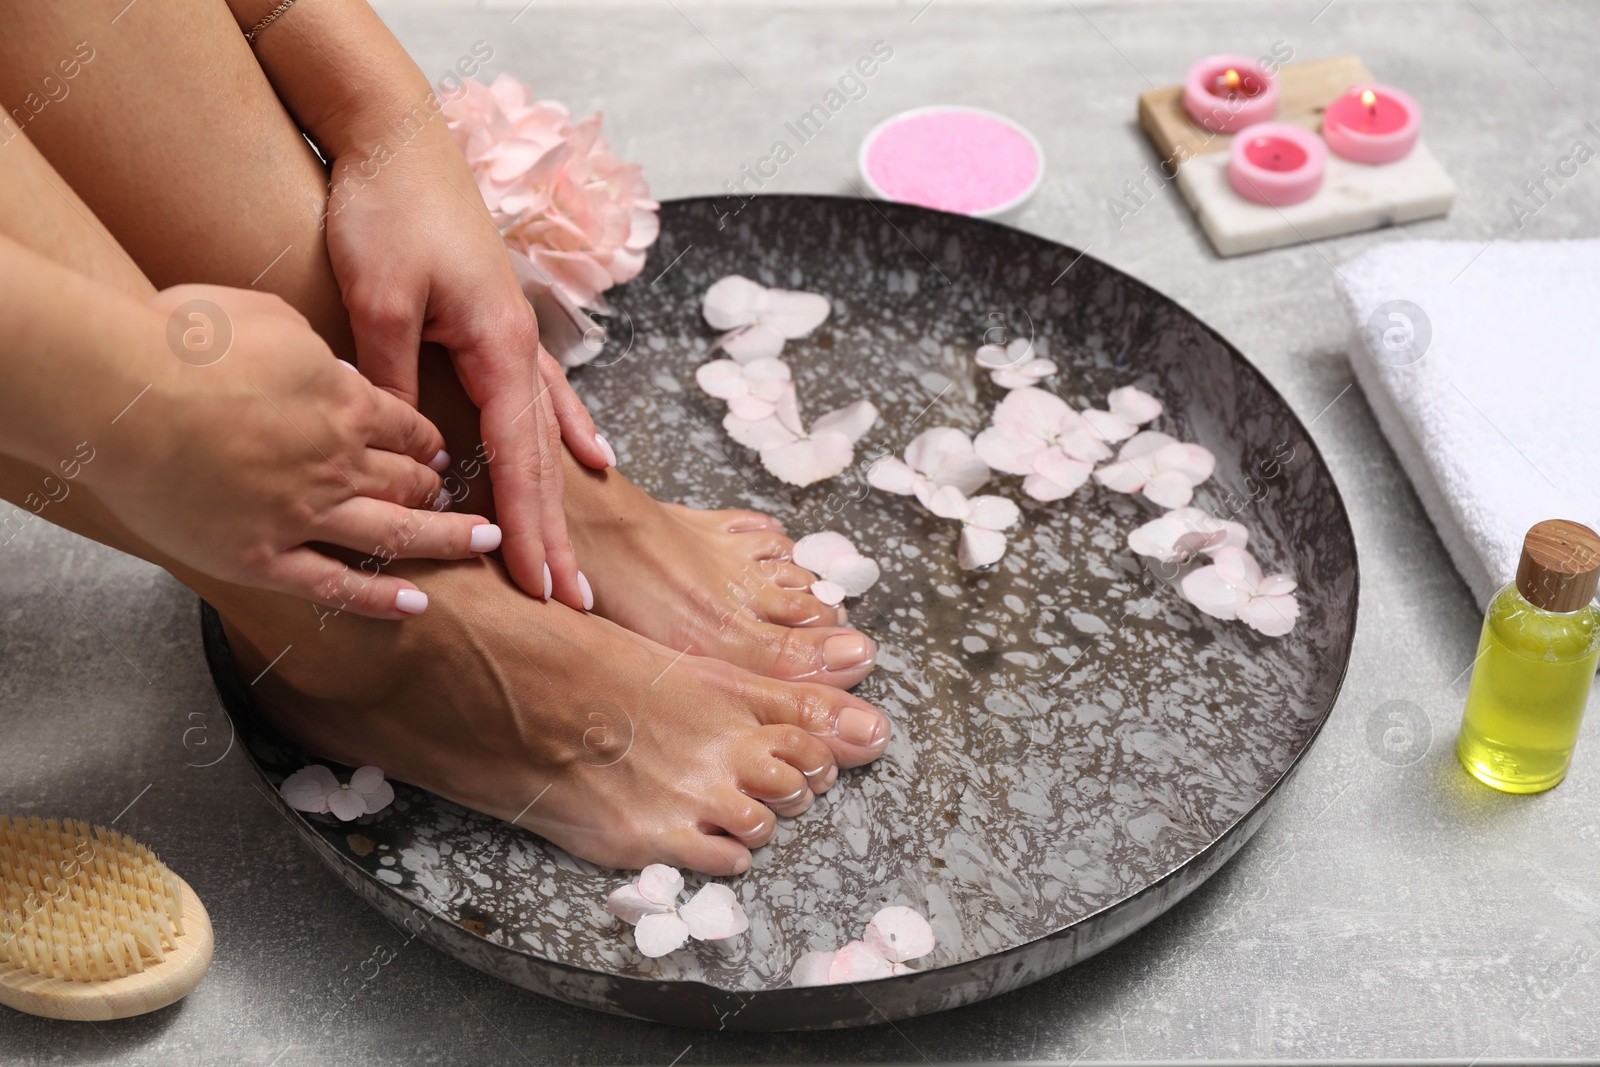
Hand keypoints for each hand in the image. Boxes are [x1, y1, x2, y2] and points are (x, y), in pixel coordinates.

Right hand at [86, 284, 500, 618]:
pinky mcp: (263, 557)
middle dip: (442, 490)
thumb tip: (325, 365)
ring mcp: (305, 514)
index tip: (442, 451)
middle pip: (409, 480)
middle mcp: (338, 462)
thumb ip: (307, 344)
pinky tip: (415, 606)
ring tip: (482, 547)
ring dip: (445, 541)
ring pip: (395, 534)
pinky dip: (378, 599)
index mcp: (343, 402)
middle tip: (467, 502)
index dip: (428, 439)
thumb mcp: (263, 316)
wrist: (121, 393)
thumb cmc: (179, 341)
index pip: (406, 426)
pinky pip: (334, 585)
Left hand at [324, 131, 611, 608]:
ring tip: (577, 555)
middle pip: (544, 461)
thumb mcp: (379, 296)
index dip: (529, 528)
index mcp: (500, 348)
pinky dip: (567, 432)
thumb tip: (402, 448)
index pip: (520, 461)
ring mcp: (516, 337)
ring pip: (547, 436)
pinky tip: (593, 458)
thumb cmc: (387, 210)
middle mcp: (520, 350)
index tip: (542, 587)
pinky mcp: (500, 324)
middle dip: (556, 534)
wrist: (396, 139)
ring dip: (560, 499)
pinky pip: (545, 395)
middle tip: (574, 600)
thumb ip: (392, 376)